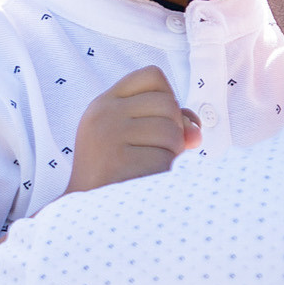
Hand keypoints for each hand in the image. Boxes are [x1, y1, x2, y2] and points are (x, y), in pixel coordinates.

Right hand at [66, 66, 200, 193]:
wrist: (88, 209)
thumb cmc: (119, 170)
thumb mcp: (136, 134)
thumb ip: (168, 120)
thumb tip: (195, 132)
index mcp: (105, 102)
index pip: (152, 75)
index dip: (168, 96)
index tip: (157, 120)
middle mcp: (103, 113)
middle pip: (168, 103)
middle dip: (173, 129)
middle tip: (151, 151)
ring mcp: (109, 136)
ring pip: (172, 131)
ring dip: (171, 153)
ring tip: (146, 166)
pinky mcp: (119, 161)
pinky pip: (166, 158)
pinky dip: (164, 172)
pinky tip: (143, 180)